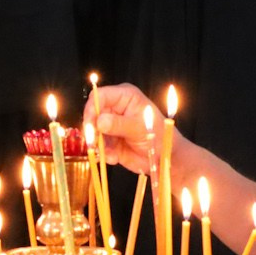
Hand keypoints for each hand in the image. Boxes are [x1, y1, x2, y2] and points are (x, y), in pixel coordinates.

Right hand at [88, 83, 218, 187]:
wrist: (165, 157)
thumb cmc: (159, 135)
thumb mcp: (140, 127)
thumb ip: (119, 124)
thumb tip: (99, 121)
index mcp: (124, 96)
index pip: (99, 96)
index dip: (92, 109)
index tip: (90, 125)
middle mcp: (114, 108)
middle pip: (92, 114)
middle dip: (91, 130)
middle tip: (94, 144)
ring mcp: (110, 125)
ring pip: (92, 132)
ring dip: (98, 145)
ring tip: (110, 154)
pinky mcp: (109, 140)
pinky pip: (98, 146)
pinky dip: (104, 154)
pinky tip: (115, 158)